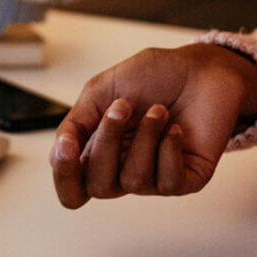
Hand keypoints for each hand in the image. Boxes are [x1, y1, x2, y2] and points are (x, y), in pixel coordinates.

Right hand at [51, 43, 256, 208]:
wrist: (200, 68)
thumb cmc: (154, 76)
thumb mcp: (102, 90)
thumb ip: (76, 122)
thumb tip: (57, 152)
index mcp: (100, 151)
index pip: (73, 188)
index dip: (64, 174)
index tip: (67, 143)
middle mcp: (125, 169)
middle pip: (99, 186)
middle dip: (108, 142)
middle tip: (123, 106)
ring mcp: (155, 176)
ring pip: (134, 182)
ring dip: (145, 138)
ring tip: (159, 110)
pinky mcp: (186, 179)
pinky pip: (168, 182)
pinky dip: (169, 149)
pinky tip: (177, 128)